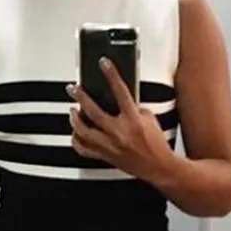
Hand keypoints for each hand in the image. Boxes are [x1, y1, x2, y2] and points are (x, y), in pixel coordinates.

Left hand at [67, 59, 174, 182]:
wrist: (158, 166)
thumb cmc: (156, 143)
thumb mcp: (150, 119)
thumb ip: (134, 108)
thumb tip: (120, 102)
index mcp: (132, 120)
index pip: (120, 91)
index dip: (111, 75)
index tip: (103, 63)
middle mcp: (119, 132)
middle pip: (93, 111)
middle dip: (81, 97)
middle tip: (73, 89)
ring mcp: (109, 145)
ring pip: (83, 132)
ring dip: (74, 120)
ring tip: (72, 111)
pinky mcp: (105, 156)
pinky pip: (84, 150)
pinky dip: (76, 141)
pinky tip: (74, 133)